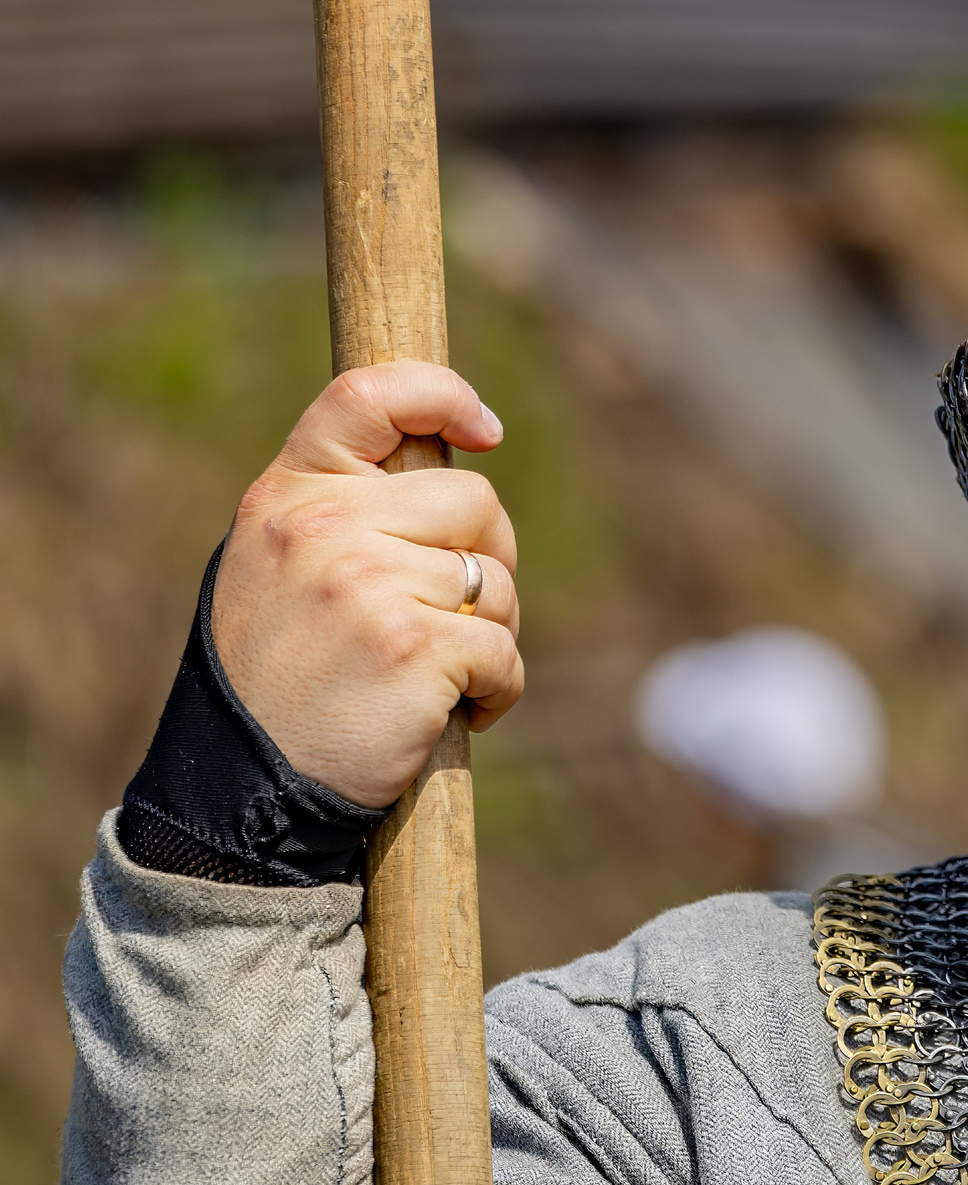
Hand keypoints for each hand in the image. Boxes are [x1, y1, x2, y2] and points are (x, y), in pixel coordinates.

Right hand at [211, 362, 520, 807]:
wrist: (246, 790)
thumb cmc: (279, 678)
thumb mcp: (278, 568)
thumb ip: (345, 511)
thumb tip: (456, 458)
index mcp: (288, 494)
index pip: (370, 396)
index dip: (442, 394)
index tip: (485, 430)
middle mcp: (323, 526)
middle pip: (474, 500)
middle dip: (487, 556)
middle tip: (455, 614)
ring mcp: (367, 583)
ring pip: (496, 581)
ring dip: (490, 633)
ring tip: (437, 675)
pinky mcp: (414, 646)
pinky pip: (503, 649)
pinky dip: (499, 688)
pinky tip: (458, 711)